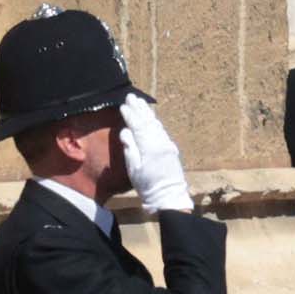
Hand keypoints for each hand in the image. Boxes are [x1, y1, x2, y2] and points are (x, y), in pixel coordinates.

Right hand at [115, 96, 193, 213]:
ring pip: (156, 124)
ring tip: (140, 102)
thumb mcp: (134, 168)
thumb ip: (129, 148)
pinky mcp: (171, 149)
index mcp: (150, 147)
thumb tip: (125, 131)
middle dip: (139, 108)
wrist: (169, 196)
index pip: (138, 126)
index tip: (123, 105)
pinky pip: (161, 130)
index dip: (130, 115)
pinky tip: (151, 118)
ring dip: (147, 113)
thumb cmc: (147, 185)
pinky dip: (155, 122)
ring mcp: (168, 145)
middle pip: (149, 121)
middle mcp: (161, 143)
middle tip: (131, 96)